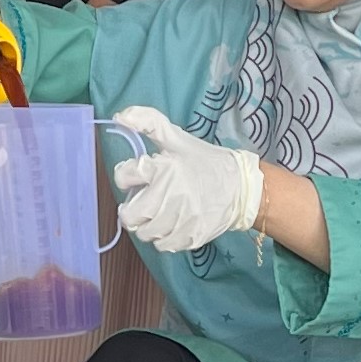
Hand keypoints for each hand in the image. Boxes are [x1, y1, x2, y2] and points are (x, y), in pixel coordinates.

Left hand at [108, 105, 262, 252]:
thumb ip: (148, 122)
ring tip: (159, 212)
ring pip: (144, 233)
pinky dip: (164, 236)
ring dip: (147, 224)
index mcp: (162, 169)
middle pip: (129, 215)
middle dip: (131, 208)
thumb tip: (119, 116)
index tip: (136, 175)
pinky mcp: (189, 237)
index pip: (123, 176)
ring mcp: (179, 220)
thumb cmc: (205, 162)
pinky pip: (163, 245)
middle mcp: (167, 197)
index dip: (125, 175)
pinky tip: (173, 223)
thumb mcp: (177, 138)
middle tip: (143, 201)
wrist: (241, 188)